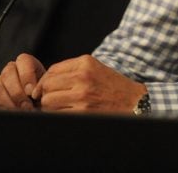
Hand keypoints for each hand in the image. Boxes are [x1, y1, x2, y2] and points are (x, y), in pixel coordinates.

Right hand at [0, 53, 45, 109]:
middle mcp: (11, 69)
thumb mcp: (45, 88)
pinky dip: (3, 107)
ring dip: (10, 101)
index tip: (32, 91)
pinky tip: (13, 111)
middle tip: (27, 105)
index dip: (27, 76)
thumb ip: (42, 86)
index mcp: (26, 63)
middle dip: (18, 92)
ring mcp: (0, 81)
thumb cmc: (43, 95)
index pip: (23, 60)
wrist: (38, 106)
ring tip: (21, 110)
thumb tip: (36, 93)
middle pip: (8, 73)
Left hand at [31, 54, 145, 113]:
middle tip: (53, 99)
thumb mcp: (95, 68)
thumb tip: (43, 82)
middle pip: (47, 86)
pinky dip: (58, 115)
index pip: (52, 70)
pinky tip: (67, 113)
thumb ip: (72, 70)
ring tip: (61, 107)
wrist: (134, 101)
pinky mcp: (83, 112)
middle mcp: (83, 76)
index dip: (44, 81)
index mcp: (85, 63)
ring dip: (50, 106)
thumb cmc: (113, 85)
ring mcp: (82, 95)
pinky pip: (57, 114)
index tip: (45, 89)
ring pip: (48, 101)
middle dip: (46, 94)